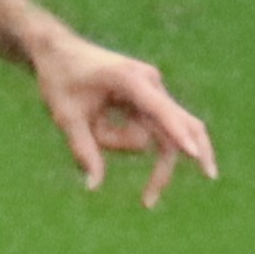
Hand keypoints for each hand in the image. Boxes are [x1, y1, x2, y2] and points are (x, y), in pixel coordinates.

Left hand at [27, 24, 217, 207]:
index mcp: (130, 79)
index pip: (162, 111)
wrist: (58, 52)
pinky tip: (97, 123)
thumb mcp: (66, 116)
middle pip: (176, 130)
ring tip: (88, 127)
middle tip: (157, 202)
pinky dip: (120, 139)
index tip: (195, 154)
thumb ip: (83, 150)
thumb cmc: (60, 78)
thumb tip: (93, 187)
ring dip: (117, 142)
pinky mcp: (147, 101)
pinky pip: (144, 132)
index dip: (178, 134)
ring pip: (152, 137)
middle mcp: (150, 83)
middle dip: (163, 168)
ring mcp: (152, 92)